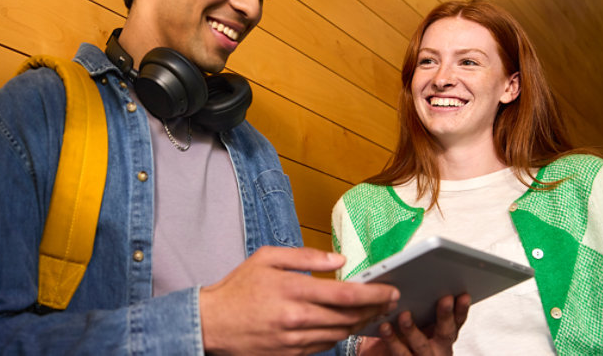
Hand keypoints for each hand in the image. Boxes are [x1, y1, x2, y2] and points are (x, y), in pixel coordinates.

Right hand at [199, 246, 399, 354]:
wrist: (212, 323)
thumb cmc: (238, 287)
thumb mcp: (266, 258)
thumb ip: (306, 256)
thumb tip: (339, 260)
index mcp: (293, 289)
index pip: (345, 294)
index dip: (373, 293)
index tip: (390, 289)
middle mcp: (297, 318)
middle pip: (349, 317)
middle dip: (375, 309)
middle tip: (389, 300)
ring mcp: (295, 340)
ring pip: (341, 334)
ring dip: (361, 323)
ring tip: (373, 311)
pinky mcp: (291, 355)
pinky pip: (325, 346)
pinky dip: (341, 335)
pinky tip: (347, 324)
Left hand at [358, 294, 470, 355]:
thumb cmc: (402, 336)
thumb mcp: (416, 320)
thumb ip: (419, 305)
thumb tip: (415, 279)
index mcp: (442, 334)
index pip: (457, 321)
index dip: (461, 309)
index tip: (464, 295)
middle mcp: (437, 348)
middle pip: (446, 332)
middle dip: (446, 315)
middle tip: (445, 299)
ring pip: (421, 344)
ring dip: (412, 329)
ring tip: (404, 315)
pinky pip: (400, 352)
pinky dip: (392, 339)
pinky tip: (385, 327)